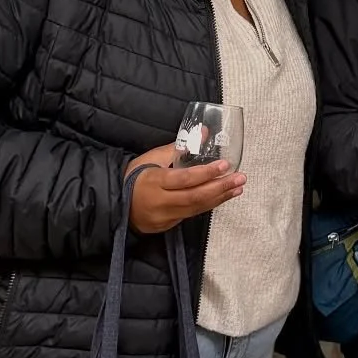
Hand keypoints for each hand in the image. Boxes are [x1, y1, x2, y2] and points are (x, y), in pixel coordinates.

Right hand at [126, 143, 242, 233]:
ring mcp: (164, 216)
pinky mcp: (168, 225)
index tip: (225, 165)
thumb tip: (203, 132)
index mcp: (155, 182)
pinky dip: (208, 204)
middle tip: (240, 178)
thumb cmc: (134, 176)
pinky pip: (191, 214)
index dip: (206, 173)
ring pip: (196, 208)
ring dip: (220, 198)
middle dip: (220, 188)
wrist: (117, 204)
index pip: (185, 179)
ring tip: (238, 188)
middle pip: (195, 196)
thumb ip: (179, 147)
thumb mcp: (151, 158)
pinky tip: (222, 197)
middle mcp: (161, 202)